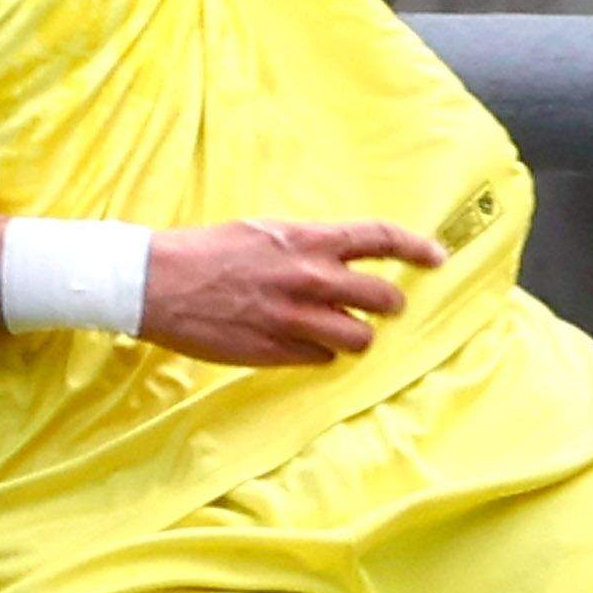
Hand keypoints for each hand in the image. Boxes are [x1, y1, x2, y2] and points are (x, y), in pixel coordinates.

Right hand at [138, 218, 447, 368]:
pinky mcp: (276, 352)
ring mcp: (295, 319)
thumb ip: (307, 246)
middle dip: (388, 303)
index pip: (381, 239)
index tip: (437, 257)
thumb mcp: (264, 232)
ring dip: (355, 335)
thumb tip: (339, 258)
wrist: (155, 283)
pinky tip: (298, 343)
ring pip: (359, 338)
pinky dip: (318, 353)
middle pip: (382, 298)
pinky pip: (321, 360)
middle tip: (381, 306)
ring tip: (337, 330)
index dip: (417, 248)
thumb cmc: (206, 252)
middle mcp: (310, 279)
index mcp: (308, 241)